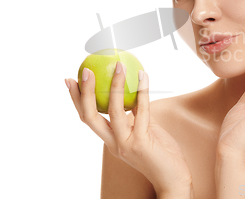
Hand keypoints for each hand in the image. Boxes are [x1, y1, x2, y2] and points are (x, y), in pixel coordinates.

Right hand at [66, 62, 191, 195]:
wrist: (173, 178)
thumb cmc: (161, 153)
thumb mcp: (144, 129)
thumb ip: (136, 114)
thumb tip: (134, 88)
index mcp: (111, 139)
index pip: (88, 118)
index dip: (77, 99)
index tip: (71, 80)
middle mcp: (114, 143)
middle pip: (90, 117)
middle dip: (84, 93)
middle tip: (85, 71)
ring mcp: (126, 144)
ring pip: (114, 112)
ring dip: (115, 86)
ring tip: (118, 66)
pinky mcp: (142, 143)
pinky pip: (142, 111)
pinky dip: (142, 91)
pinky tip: (143, 76)